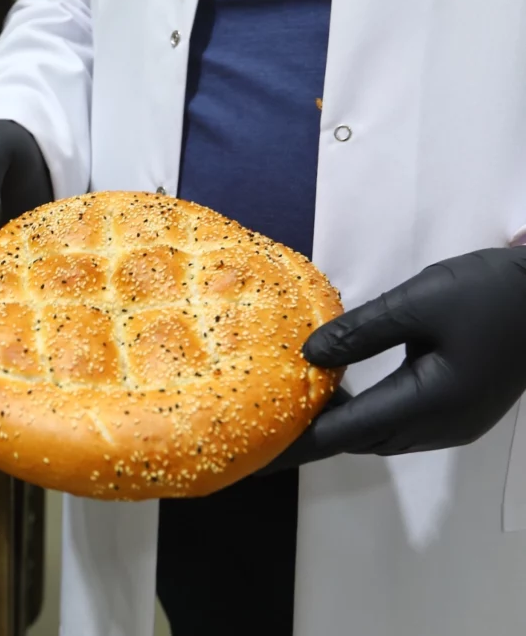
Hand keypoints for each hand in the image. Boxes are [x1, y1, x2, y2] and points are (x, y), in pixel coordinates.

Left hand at [262, 246, 525, 471]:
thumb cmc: (491, 293)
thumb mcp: (417, 302)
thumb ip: (359, 331)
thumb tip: (308, 356)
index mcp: (427, 404)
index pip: (344, 435)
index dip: (296, 446)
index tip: (256, 456)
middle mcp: (439, 426)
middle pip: (360, 440)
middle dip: (312, 434)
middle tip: (263, 423)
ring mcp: (454, 424)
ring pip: (380, 434)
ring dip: (339, 422)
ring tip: (294, 404)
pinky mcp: (461, 411)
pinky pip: (400, 422)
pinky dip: (366, 412)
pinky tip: (343, 388)